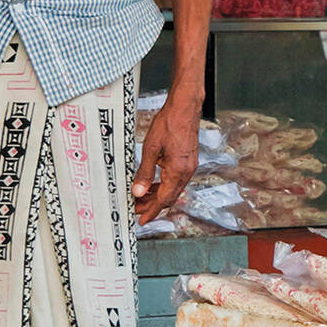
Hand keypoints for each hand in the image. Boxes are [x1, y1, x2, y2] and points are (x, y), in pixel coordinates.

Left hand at [132, 91, 201, 222]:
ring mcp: (190, 165)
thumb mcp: (151, 148)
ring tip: (143, 196)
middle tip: (137, 208)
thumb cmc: (170, 122)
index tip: (142, 219)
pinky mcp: (189, 160)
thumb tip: (138, 191)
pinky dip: (165, 185)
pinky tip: (155, 182)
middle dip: (153, 205)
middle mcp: (187, 170)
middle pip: (170, 197)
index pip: (164, 199)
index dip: (151, 211)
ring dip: (159, 195)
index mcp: (178, 170)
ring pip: (174, 188)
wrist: (185, 107)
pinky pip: (177, 179)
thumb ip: (145, 172)